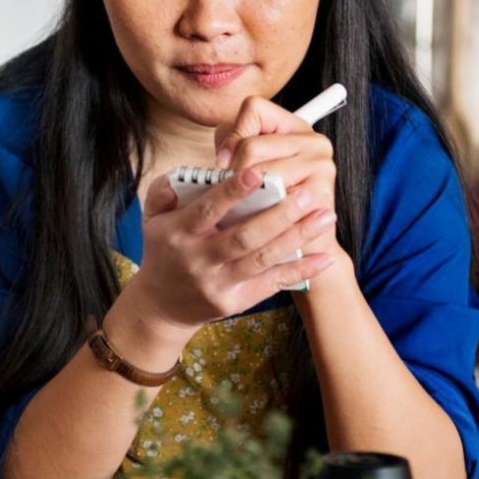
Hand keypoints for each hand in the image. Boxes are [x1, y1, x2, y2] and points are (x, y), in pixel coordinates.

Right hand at [128, 166, 337, 333]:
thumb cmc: (164, 250)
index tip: (258, 173)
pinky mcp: (236, 301)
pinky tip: (324, 257)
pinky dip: (300, 271)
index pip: (208, 210)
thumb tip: (183, 173)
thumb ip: (164, 192)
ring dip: (297, 237)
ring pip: (263, 259)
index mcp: (179, 233)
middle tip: (309, 194)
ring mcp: (219, 283)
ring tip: (325, 216)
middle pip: (244, 237)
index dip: (232, 193)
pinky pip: (272, 284)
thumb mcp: (152, 219)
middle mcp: (200, 260)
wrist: (161, 306)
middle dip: (279, 215)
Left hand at [214, 96, 338, 258]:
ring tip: (240, 209)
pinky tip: (257, 219)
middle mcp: (314, 142)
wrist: (304, 249)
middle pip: (251, 145)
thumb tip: (223, 155)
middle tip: (231, 194)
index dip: (233, 134)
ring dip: (242, 196)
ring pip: (259, 172)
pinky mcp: (320, 193)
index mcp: (297, 128)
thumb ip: (233, 145)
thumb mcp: (250, 167)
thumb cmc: (270, 206)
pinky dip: (258, 211)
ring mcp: (321, 166)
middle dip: (232, 172)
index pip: (254, 109)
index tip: (224, 162)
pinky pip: (273, 197)